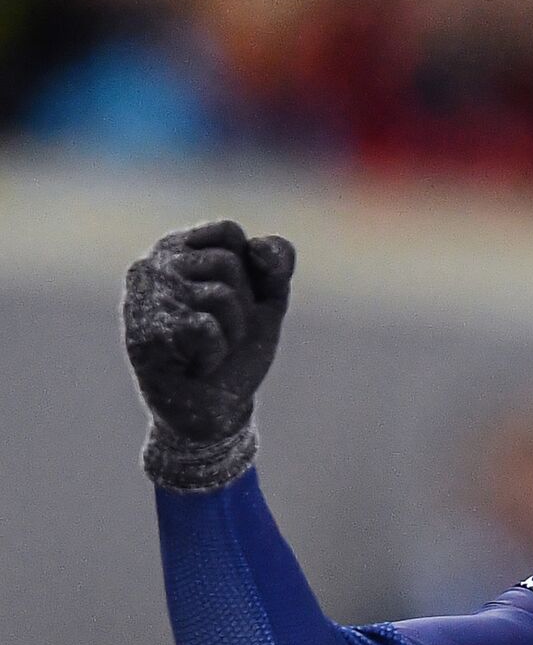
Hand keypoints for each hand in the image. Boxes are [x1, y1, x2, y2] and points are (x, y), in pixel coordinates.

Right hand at [123, 220, 294, 485]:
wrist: (215, 412)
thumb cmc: (236, 350)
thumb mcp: (266, 300)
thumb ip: (275, 264)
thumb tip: (258, 247)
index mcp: (176, 249)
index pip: (230, 232)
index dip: (250, 273)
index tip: (234, 302)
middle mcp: (151, 265)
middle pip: (229, 263)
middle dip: (242, 306)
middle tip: (219, 333)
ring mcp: (144, 299)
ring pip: (221, 295)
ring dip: (232, 332)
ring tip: (208, 349)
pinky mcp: (144, 333)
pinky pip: (208, 327)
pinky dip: (216, 353)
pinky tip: (195, 365)